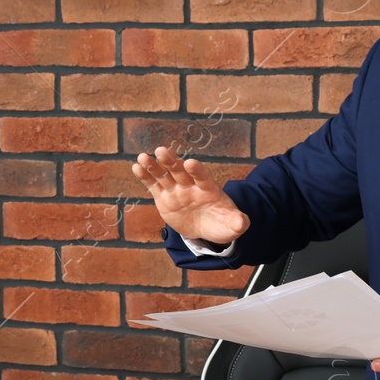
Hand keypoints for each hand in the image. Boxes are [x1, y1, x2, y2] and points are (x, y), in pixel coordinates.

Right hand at [132, 146, 249, 247]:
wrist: (206, 229)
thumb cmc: (221, 224)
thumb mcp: (232, 226)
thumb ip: (237, 222)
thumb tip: (243, 222)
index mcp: (209, 189)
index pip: (203, 176)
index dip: (197, 170)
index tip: (190, 163)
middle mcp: (191, 186)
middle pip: (180, 171)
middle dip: (171, 161)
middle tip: (161, 150)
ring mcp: (176, 190)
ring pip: (164, 175)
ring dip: (154, 166)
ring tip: (142, 157)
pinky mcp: (164, 197)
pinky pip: (154, 186)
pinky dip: (145, 177)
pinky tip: (136, 167)